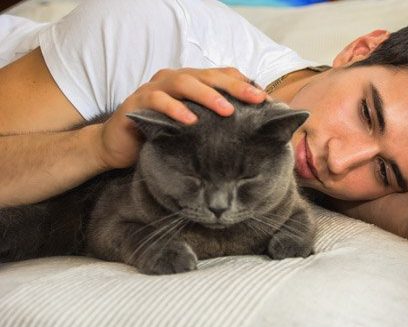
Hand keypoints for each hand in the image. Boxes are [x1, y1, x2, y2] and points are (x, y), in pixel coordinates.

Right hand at [95, 67, 266, 168]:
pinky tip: (190, 120)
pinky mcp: (138, 102)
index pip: (221, 75)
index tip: (266, 98)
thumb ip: (213, 123)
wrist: (117, 146)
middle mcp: (174, 79)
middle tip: (256, 98)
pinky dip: (175, 109)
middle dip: (235, 86)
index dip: (244, 83)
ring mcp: (155, 88)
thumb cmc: (160, 135)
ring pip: (185, 82)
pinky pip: (158, 100)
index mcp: (190, 82)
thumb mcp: (192, 129)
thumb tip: (250, 132)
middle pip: (208, 76)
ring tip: (227, 110)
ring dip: (207, 95)